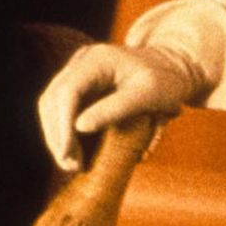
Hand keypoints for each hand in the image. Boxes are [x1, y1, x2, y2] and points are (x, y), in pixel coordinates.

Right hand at [38, 42, 200, 172]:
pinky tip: (74, 152)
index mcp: (97, 59)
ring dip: (58, 136)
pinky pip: (62, 109)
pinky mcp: (80, 86)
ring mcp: (78, 72)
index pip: (67, 92)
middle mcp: (82, 62)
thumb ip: (116, 109)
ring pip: (52, 105)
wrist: (173, 70)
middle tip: (70, 165)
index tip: (67, 154)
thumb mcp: (148, 96)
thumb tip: (79, 127)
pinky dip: (65, 132)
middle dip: (57, 135)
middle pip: (53, 99)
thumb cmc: (166, 82)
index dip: (62, 125)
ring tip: (72, 164)